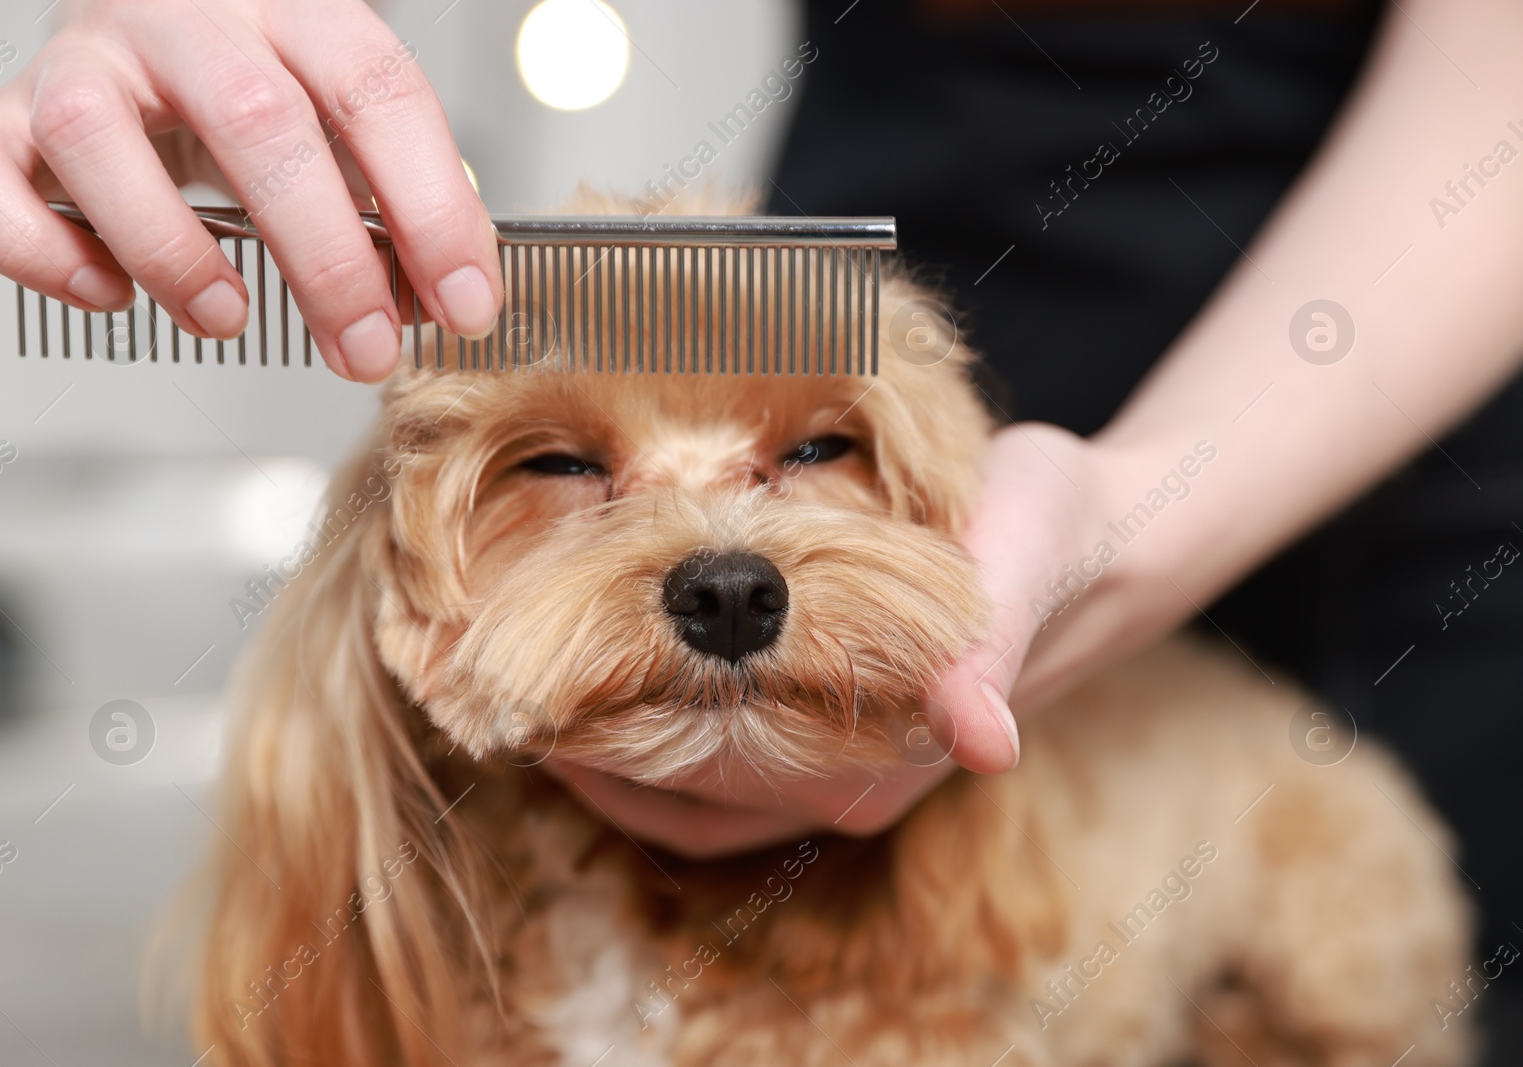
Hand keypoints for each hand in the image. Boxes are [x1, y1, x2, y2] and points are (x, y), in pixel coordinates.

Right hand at [0, 0, 501, 381]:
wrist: (154, 15)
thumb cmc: (262, 83)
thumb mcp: (348, 124)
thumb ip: (400, 204)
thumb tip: (437, 305)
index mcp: (296, 11)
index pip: (377, 93)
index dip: (433, 208)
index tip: (466, 305)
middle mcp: (186, 21)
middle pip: (258, 122)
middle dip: (326, 258)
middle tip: (363, 349)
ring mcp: (85, 60)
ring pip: (96, 138)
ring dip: (172, 250)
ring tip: (226, 316)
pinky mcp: (5, 114)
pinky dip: (39, 253)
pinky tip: (108, 291)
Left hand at [547, 422, 1141, 859]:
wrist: (1087, 542)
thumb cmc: (1046, 529)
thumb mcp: (1019, 552)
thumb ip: (986, 639)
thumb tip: (983, 741)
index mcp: (884, 751)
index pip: (706, 773)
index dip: (601, 737)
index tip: (516, 682)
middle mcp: (847, 787)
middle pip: (673, 792)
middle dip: (578, 736)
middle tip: (483, 669)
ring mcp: (831, 781)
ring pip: (677, 801)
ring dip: (596, 752)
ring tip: (519, 683)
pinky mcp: (822, 758)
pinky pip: (701, 788)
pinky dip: (636, 755)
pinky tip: (595, 696)